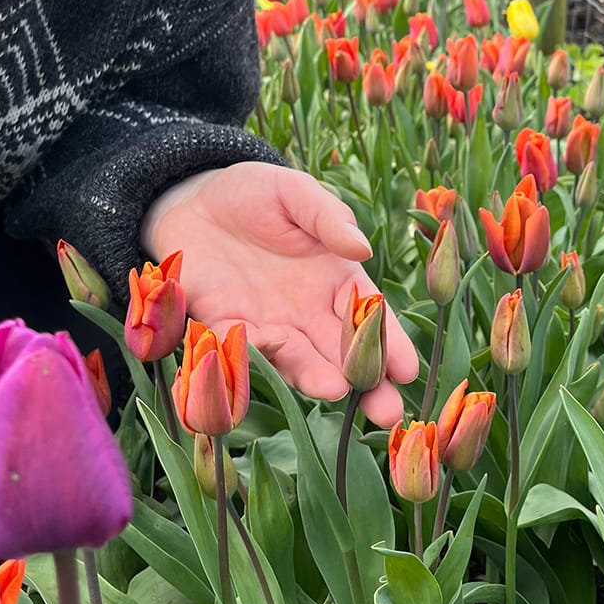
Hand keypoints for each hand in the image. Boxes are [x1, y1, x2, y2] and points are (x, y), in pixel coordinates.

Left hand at [141, 163, 417, 427]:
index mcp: (336, 279)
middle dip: (366, 382)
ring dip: (315, 376)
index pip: (369, 316)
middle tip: (387, 411)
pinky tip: (268, 365)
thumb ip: (328, 218)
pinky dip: (253, 359)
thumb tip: (361, 246)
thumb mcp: (296, 194)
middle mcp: (307, 311)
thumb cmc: (258, 193)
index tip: (407, 370)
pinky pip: (242, 348)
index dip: (389, 344)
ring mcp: (268, 323)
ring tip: (335, 390)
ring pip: (297, 358)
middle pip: (342, 352)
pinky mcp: (226, 326)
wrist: (196, 201)